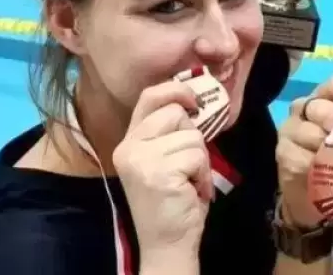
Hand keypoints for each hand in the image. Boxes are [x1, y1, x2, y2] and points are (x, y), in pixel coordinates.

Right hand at [113, 80, 212, 260]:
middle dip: (192, 135)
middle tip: (187, 164)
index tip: (194, 100)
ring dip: (200, 159)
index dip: (176, 90)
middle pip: (175, 113)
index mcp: (129, 141)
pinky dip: (202, 173)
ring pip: (191, 135)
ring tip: (189, 180)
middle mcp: (129, 147)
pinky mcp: (158, 172)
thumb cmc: (173, 199)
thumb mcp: (165, 157)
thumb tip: (194, 99)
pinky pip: (197, 155)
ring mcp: (141, 160)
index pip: (149, 96)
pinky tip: (192, 190)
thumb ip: (170, 131)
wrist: (167, 243)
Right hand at [275, 75, 332, 227]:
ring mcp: (290, 129)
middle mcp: (306, 107)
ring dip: (329, 151)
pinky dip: (316, 167)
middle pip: (320, 107)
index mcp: (329, 97)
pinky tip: (327, 177)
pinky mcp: (283, 153)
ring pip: (308, 132)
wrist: (322, 194)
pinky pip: (298, 157)